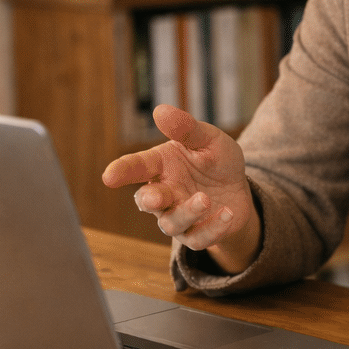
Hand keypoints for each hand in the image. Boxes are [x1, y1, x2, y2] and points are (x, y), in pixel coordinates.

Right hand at [101, 104, 260, 272]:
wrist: (239, 190)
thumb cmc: (217, 161)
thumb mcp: (209, 139)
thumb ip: (187, 129)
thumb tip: (160, 110)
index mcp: (161, 166)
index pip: (137, 166)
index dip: (122, 171)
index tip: (109, 177)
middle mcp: (165, 193)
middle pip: (147, 201)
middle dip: (149, 200)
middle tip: (156, 197)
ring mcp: (178, 217)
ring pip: (171, 224)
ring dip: (187, 212)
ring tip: (205, 199)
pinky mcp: (197, 234)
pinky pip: (199, 238)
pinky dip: (213, 227)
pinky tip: (228, 213)